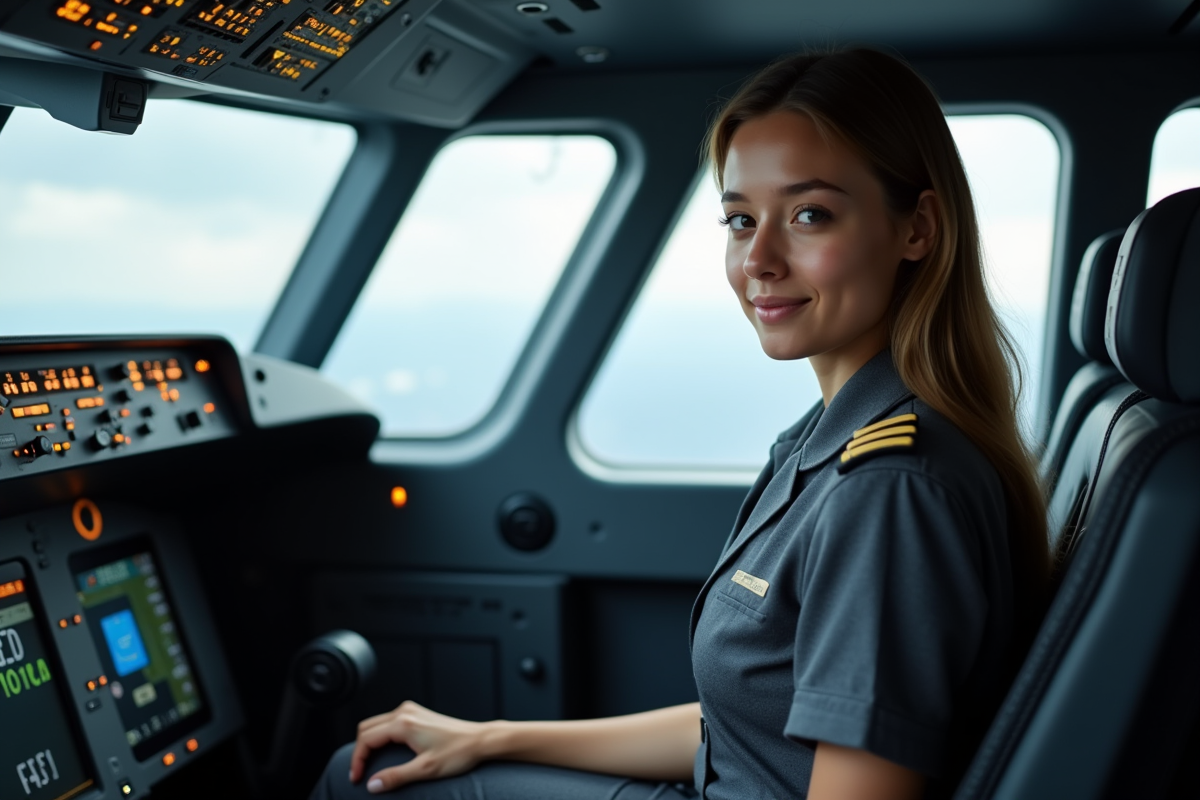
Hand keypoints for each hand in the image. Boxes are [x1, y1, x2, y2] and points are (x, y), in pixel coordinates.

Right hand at [349, 700, 489, 792]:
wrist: (481, 740)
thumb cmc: (458, 753)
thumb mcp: (426, 770)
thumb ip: (396, 777)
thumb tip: (372, 785)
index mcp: (403, 723)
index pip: (366, 739)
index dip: (357, 760)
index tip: (357, 778)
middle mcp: (405, 712)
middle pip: (367, 728)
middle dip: (360, 751)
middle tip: (360, 774)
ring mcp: (411, 710)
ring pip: (377, 724)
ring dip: (369, 743)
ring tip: (369, 765)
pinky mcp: (418, 714)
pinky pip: (389, 722)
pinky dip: (380, 737)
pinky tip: (384, 753)